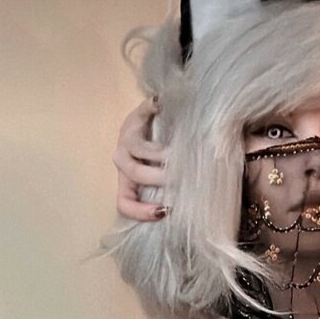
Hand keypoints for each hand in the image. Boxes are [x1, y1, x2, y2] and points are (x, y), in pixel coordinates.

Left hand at [112, 95, 169, 220]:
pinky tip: (163, 105)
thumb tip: (195, 213)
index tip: (166, 210)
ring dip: (158, 153)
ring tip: (176, 153)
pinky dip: (152, 108)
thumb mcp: (165, 180)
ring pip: (137, 149)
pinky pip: (143, 111)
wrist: (153, 124)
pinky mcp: (136, 115)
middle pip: (136, 174)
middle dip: (160, 178)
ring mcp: (128, 138)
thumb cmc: (164, 159)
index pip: (125, 203)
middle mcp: (124, 161)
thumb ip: (175, 195)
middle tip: (180, 177)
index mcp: (128, 180)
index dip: (141, 211)